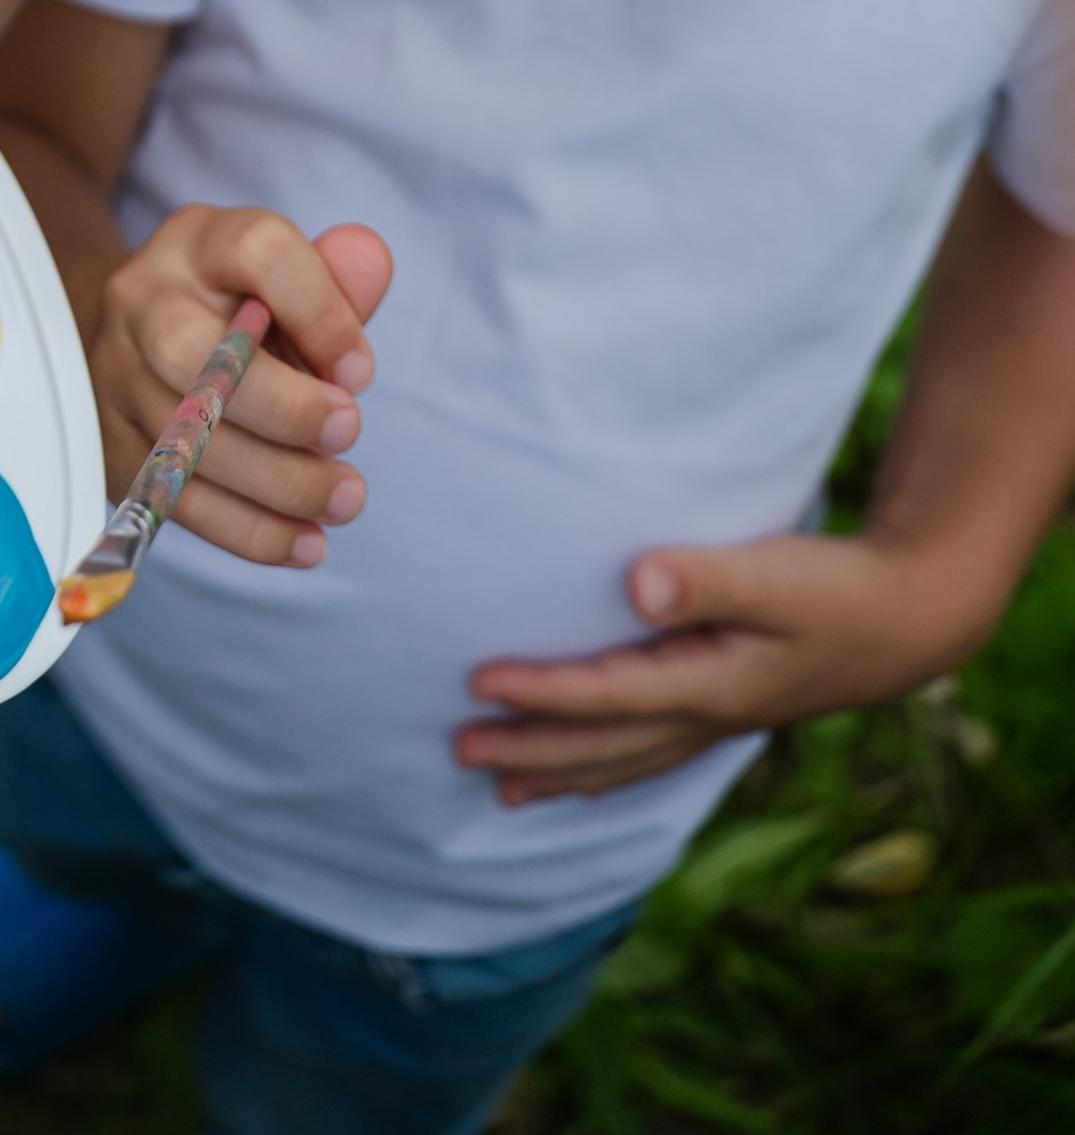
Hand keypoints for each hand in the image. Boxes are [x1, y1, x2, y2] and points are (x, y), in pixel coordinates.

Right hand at [93, 206, 392, 566]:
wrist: (143, 341)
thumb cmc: (240, 314)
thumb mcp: (287, 283)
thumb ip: (337, 276)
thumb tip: (371, 261)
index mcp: (197, 242)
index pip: (257, 252)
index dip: (320, 311)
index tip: (361, 371)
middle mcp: (140, 300)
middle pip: (189, 351)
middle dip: (282, 405)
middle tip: (349, 432)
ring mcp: (116, 377)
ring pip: (183, 440)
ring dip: (278, 482)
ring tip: (344, 497)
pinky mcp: (114, 449)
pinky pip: (178, 502)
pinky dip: (250, 532)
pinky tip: (306, 541)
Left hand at [459, 529, 976, 805]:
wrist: (905, 618)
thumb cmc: (836, 587)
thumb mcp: (777, 574)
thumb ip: (708, 579)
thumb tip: (638, 585)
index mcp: (711, 685)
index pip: (608, 697)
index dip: (542, 693)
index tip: (479, 682)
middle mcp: (706, 716)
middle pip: (603, 745)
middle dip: (530, 749)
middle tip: (458, 748)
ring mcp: (716, 722)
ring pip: (623, 760)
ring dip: (561, 773)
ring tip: (501, 789)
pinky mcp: (725, 710)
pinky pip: (650, 755)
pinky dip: (607, 770)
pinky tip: (583, 777)